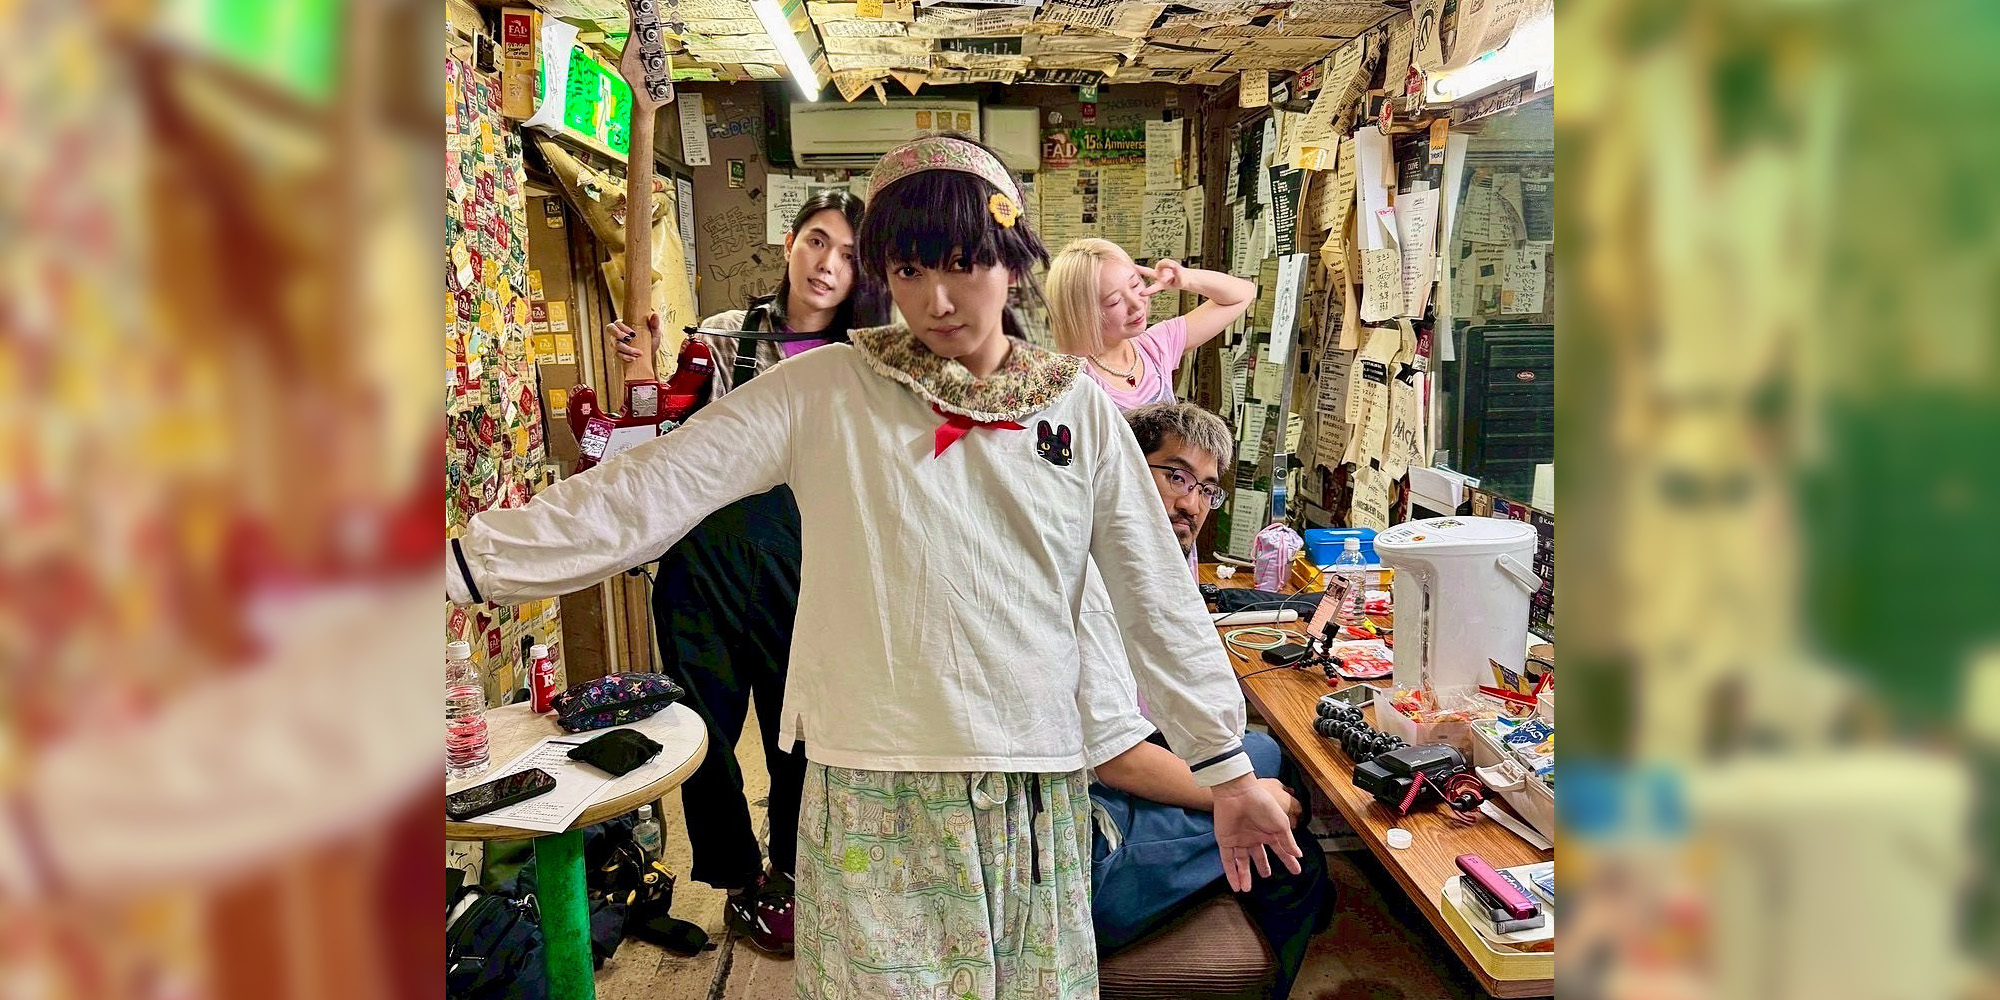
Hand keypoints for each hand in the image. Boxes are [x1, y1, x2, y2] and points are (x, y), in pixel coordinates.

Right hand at [604, 312, 659, 366]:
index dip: (622, 327)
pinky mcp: (617, 353)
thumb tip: (655, 315)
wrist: (650, 355)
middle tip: (630, 340)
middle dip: (619, 335)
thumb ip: (655, 324)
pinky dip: (624, 357)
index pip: (617, 323)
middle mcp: (617, 333)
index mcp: (624, 325)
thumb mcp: (655, 333)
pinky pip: (616, 354)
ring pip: (614, 344)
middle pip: (610, 330)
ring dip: (626, 349)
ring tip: (638, 354)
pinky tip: (633, 359)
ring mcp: (615, 343)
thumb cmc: (651, 340)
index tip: (633, 334)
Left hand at [1136, 259, 1185, 296]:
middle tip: (1134, 266)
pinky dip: (1171, 263)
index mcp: (1161, 284)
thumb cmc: (1182, 282)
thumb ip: (1177, 275)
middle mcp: (1158, 276)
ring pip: (1161, 264)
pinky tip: (1174, 266)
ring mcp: (1161, 270)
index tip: (1141, 293)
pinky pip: (1166, 261)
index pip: (1153, 288)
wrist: (1184, 277)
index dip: (1148, 291)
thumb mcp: (1181, 281)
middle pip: (1148, 272)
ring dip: (1167, 264)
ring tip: (1175, 267)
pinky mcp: (1165, 264)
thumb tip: (1174, 267)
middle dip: (1141, 269)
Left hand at [1210, 774, 1303, 891]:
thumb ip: (1288, 841)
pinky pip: (1228, 861)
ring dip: (1244, 876)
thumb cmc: (1263, 805)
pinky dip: (1231, 873)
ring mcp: (1239, 840)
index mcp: (1268, 832)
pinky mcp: (1225, 842)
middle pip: (1258, 856)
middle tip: (1267, 876)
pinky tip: (1235, 886)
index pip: (1279, 850)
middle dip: (1262, 866)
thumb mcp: (1280, 824)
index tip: (1296, 870)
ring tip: (1247, 890)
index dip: (1288, 860)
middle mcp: (1253, 837)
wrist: (1239, 794)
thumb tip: (1299, 855)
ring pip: (1241, 862)